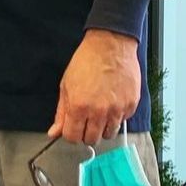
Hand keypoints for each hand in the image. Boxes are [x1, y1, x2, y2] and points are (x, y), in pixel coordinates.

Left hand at [48, 29, 140, 145]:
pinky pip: (122, 121)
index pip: (73, 138)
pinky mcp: (131, 105)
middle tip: (87, 120)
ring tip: (100, 111)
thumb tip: (55, 132)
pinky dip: (117, 116)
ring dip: (103, 127)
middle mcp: (98, 112)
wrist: (110, 45)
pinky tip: (112, 101)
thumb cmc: (87, 61)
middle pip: (91, 140)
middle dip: (87, 133)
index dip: (72, 134)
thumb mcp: (66, 85)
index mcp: (79, 107)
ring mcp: (117, 109)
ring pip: (108, 134)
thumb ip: (61, 112)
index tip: (74, 128)